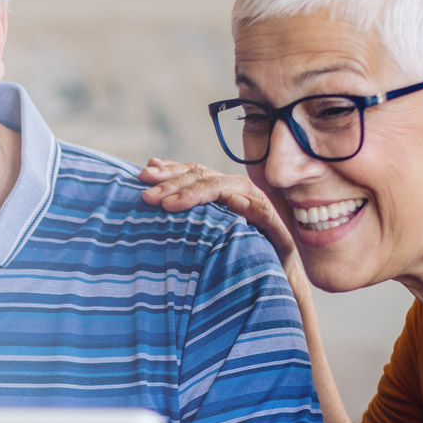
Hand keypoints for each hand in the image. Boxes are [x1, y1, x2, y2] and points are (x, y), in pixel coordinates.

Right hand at [139, 159, 296, 266]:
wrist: (278, 257)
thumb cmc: (277, 254)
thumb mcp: (277, 239)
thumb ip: (260, 216)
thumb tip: (234, 198)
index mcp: (248, 194)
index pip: (215, 187)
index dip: (190, 194)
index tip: (168, 205)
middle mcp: (234, 185)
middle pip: (198, 177)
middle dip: (171, 185)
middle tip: (147, 196)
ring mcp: (222, 186)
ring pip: (191, 172)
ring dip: (166, 174)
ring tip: (143, 176)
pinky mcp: (213, 193)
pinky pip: (189, 175)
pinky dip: (170, 169)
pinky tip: (153, 165)